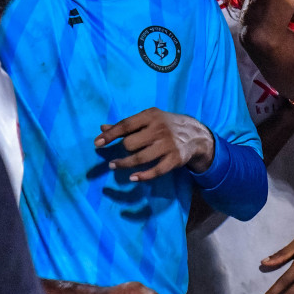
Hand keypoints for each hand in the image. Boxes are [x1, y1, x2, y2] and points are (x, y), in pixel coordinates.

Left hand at [97, 108, 215, 180]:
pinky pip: (156, 170)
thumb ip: (126, 125)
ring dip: (124, 164)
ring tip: (114, 166)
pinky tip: (132, 177)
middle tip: (113, 157)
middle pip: (130, 144)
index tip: (97, 143)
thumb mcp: (148, 119)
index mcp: (151, 116)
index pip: (126, 125)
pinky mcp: (175, 159)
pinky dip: (143, 176)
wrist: (196, 134)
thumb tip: (102, 128)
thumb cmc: (166, 125)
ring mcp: (168, 145)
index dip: (110, 135)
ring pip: (140, 158)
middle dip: (120, 151)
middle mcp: (160, 129)